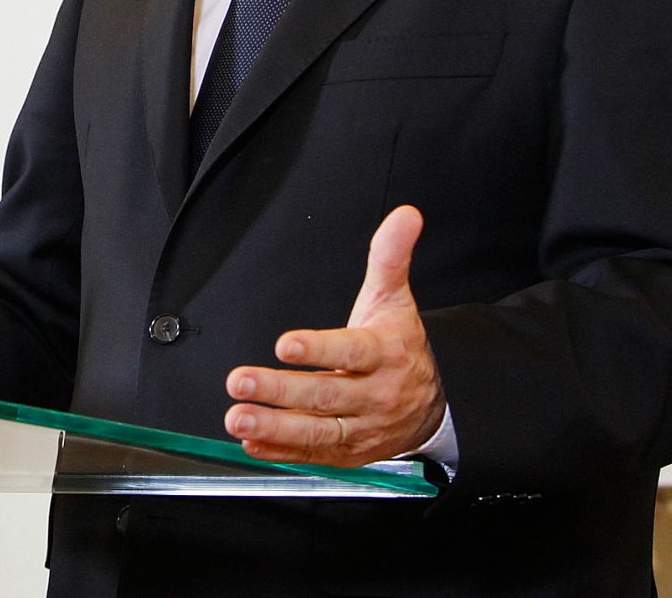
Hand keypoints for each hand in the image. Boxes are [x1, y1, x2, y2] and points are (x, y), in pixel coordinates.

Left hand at [223, 205, 444, 467]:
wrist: (434, 406)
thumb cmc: (400, 347)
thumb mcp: (395, 299)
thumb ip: (391, 256)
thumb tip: (406, 215)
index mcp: (385, 354)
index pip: (351, 350)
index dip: (318, 349)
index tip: (285, 344)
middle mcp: (374, 395)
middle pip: (325, 394)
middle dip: (279, 389)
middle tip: (240, 380)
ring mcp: (361, 428)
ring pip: (317, 432)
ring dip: (274, 427)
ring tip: (238, 418)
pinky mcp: (349, 453)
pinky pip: (314, 456)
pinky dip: (281, 453)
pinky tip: (252, 443)